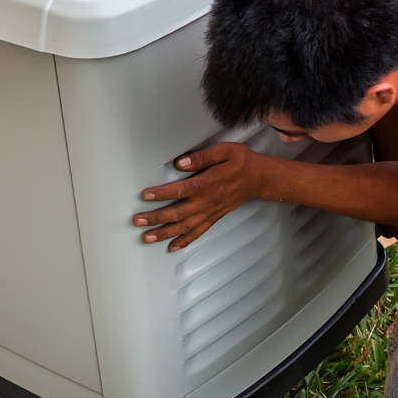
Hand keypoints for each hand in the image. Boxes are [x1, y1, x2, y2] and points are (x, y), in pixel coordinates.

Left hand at [132, 142, 264, 251]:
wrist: (259, 178)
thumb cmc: (241, 162)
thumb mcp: (225, 151)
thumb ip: (202, 157)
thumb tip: (180, 163)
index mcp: (207, 183)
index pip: (181, 190)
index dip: (162, 194)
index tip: (145, 195)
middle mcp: (207, 201)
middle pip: (178, 213)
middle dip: (156, 218)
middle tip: (138, 221)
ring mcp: (210, 212)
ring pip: (185, 227)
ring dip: (165, 233)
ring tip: (147, 238)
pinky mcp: (214, 218)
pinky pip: (198, 232)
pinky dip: (185, 241)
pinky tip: (172, 246)